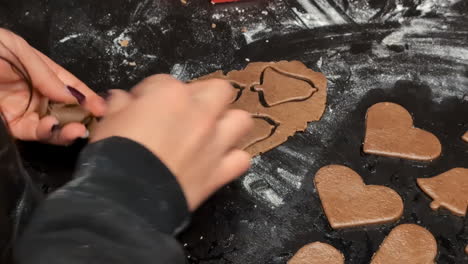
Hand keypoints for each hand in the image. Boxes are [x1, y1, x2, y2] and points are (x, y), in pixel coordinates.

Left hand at [0, 28, 105, 144]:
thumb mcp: (15, 48)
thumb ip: (43, 72)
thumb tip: (70, 94)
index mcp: (40, 71)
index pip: (70, 85)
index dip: (87, 95)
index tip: (102, 107)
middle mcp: (36, 93)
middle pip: (66, 108)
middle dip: (82, 116)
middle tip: (95, 122)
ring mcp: (24, 111)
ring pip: (54, 124)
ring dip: (68, 129)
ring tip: (78, 130)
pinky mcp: (11, 126)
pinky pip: (34, 132)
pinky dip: (48, 134)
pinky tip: (56, 129)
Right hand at [91, 75, 252, 210]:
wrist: (127, 197)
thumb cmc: (114, 154)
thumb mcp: (108, 121)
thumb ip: (119, 103)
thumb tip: (123, 98)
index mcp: (170, 95)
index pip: (164, 81)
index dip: (151, 93)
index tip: (142, 105)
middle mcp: (200, 113)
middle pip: (219, 90)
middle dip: (203, 96)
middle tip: (186, 111)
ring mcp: (215, 142)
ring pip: (241, 120)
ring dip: (228, 123)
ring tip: (212, 132)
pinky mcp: (221, 171)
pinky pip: (241, 159)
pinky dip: (232, 159)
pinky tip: (218, 162)